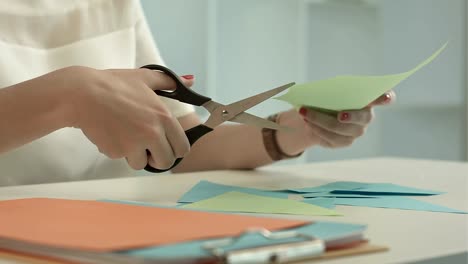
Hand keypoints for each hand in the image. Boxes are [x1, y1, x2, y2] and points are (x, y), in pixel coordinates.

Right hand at [55, 66, 192, 169]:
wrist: (82, 94)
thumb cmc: (113, 84)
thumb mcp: (144, 77)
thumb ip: (170, 82)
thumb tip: (191, 81)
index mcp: (164, 117)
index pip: (182, 147)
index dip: (175, 149)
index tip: (166, 146)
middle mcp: (153, 133)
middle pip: (166, 162)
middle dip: (157, 158)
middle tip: (147, 148)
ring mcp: (135, 144)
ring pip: (143, 164)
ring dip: (136, 156)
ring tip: (125, 136)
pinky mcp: (117, 151)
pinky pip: (122, 158)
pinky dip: (117, 151)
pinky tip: (111, 133)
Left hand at [276, 91, 395, 153]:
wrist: (314, 116)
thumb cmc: (326, 99)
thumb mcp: (329, 91)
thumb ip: (333, 91)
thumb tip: (323, 93)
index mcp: (367, 99)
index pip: (385, 98)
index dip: (387, 98)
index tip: (386, 98)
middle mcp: (366, 117)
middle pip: (363, 118)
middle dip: (351, 116)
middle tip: (340, 115)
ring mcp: (356, 131)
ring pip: (341, 128)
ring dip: (321, 120)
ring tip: (305, 112)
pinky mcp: (345, 142)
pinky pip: (331, 137)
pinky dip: (316, 128)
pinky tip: (307, 121)